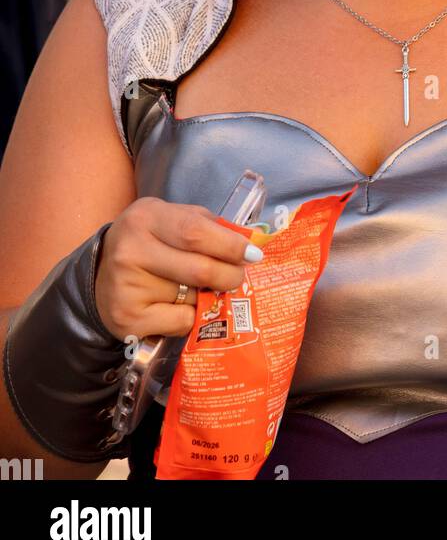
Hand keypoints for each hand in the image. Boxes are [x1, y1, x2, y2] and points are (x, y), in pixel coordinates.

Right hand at [94, 198, 262, 343]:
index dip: (230, 245)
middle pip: (199, 269)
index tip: (253, 254)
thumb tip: (247, 244)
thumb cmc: (148, 242)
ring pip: (192, 298)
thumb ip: (207, 226)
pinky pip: (180, 322)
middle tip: (239, 277)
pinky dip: (191, 317)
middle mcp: (131, 251)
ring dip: (208, 296)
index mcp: (146, 217)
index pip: (196, 232)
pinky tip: (179, 307)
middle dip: (230, 275)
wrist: (101, 274)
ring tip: (201, 289)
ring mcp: (127, 287)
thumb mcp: (170, 219)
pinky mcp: (127, 319)